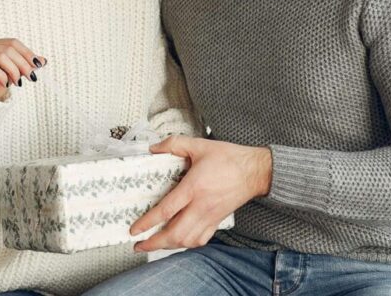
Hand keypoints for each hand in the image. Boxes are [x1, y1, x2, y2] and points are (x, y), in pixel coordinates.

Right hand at [0, 38, 45, 100]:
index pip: (13, 43)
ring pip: (0, 56)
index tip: (38, 64)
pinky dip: (2, 76)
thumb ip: (25, 65)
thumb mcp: (13, 74)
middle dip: (23, 63)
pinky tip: (6, 84)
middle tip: (31, 76)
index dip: (27, 53)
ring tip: (17, 82)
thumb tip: (43, 60)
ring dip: (13, 70)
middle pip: (8, 49)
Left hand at [130, 136, 272, 251]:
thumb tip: (153, 148)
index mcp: (194, 188)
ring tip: (155, 245)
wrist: (255, 171)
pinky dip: (187, 244)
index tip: (134, 229)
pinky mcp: (218, 221)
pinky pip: (201, 239)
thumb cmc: (229, 158)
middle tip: (139, 245)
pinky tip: (178, 242)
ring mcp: (210, 216)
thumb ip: (174, 144)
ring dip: (169, 246)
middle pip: (175, 234)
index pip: (166, 210)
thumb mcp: (199, 145)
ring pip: (187, 240)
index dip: (147, 222)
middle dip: (154, 243)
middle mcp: (201, 206)